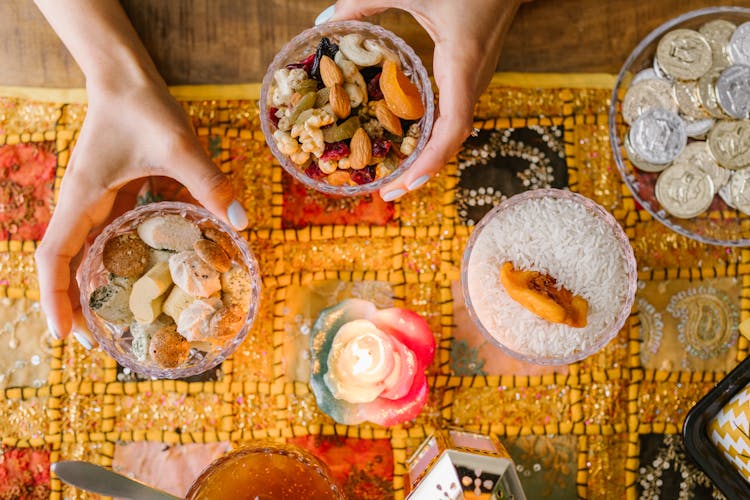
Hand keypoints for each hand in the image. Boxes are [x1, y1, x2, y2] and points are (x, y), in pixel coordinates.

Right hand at [35, 76, 245, 346]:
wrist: (128, 78)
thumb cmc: (143, 108)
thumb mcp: (179, 146)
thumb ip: (208, 181)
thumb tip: (241, 222)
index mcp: (82, 199)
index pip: (52, 259)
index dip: (54, 300)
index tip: (65, 336)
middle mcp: (81, 206)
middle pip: (65, 266)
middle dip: (74, 306)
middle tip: (99, 344)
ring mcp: (94, 201)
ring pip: (84, 254)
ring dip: (93, 288)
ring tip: (118, 322)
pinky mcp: (111, 195)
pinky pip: (108, 237)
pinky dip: (117, 263)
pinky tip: (145, 279)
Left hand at [317, 0, 522, 200]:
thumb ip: (364, 2)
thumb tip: (323, 22)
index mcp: (462, 65)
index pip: (452, 130)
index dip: (429, 162)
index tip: (404, 186)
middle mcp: (473, 81)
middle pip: (450, 141)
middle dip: (420, 170)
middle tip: (386, 191)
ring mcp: (475, 80)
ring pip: (451, 131)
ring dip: (425, 157)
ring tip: (393, 176)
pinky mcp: (471, 74)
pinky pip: (452, 115)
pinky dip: (430, 136)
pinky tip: (406, 141)